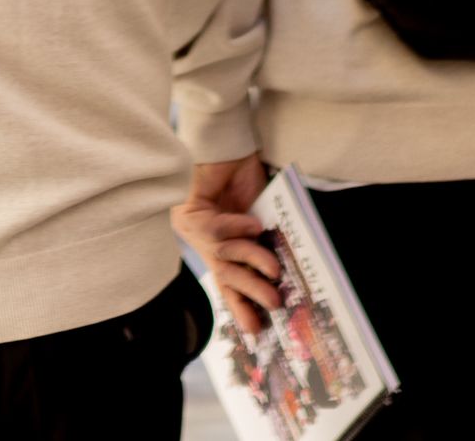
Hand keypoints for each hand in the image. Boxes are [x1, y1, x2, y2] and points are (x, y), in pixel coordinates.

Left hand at [174, 152, 280, 337]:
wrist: (225, 143)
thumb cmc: (241, 177)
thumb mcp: (258, 216)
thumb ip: (262, 241)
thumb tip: (283, 272)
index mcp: (218, 246)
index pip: (228, 283)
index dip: (242, 307)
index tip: (259, 331)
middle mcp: (203, 242)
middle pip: (225, 277)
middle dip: (250, 295)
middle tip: (275, 305)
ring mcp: (195, 228)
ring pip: (222, 257)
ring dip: (251, 264)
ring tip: (275, 272)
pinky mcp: (191, 211)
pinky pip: (216, 229)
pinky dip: (238, 228)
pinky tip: (254, 224)